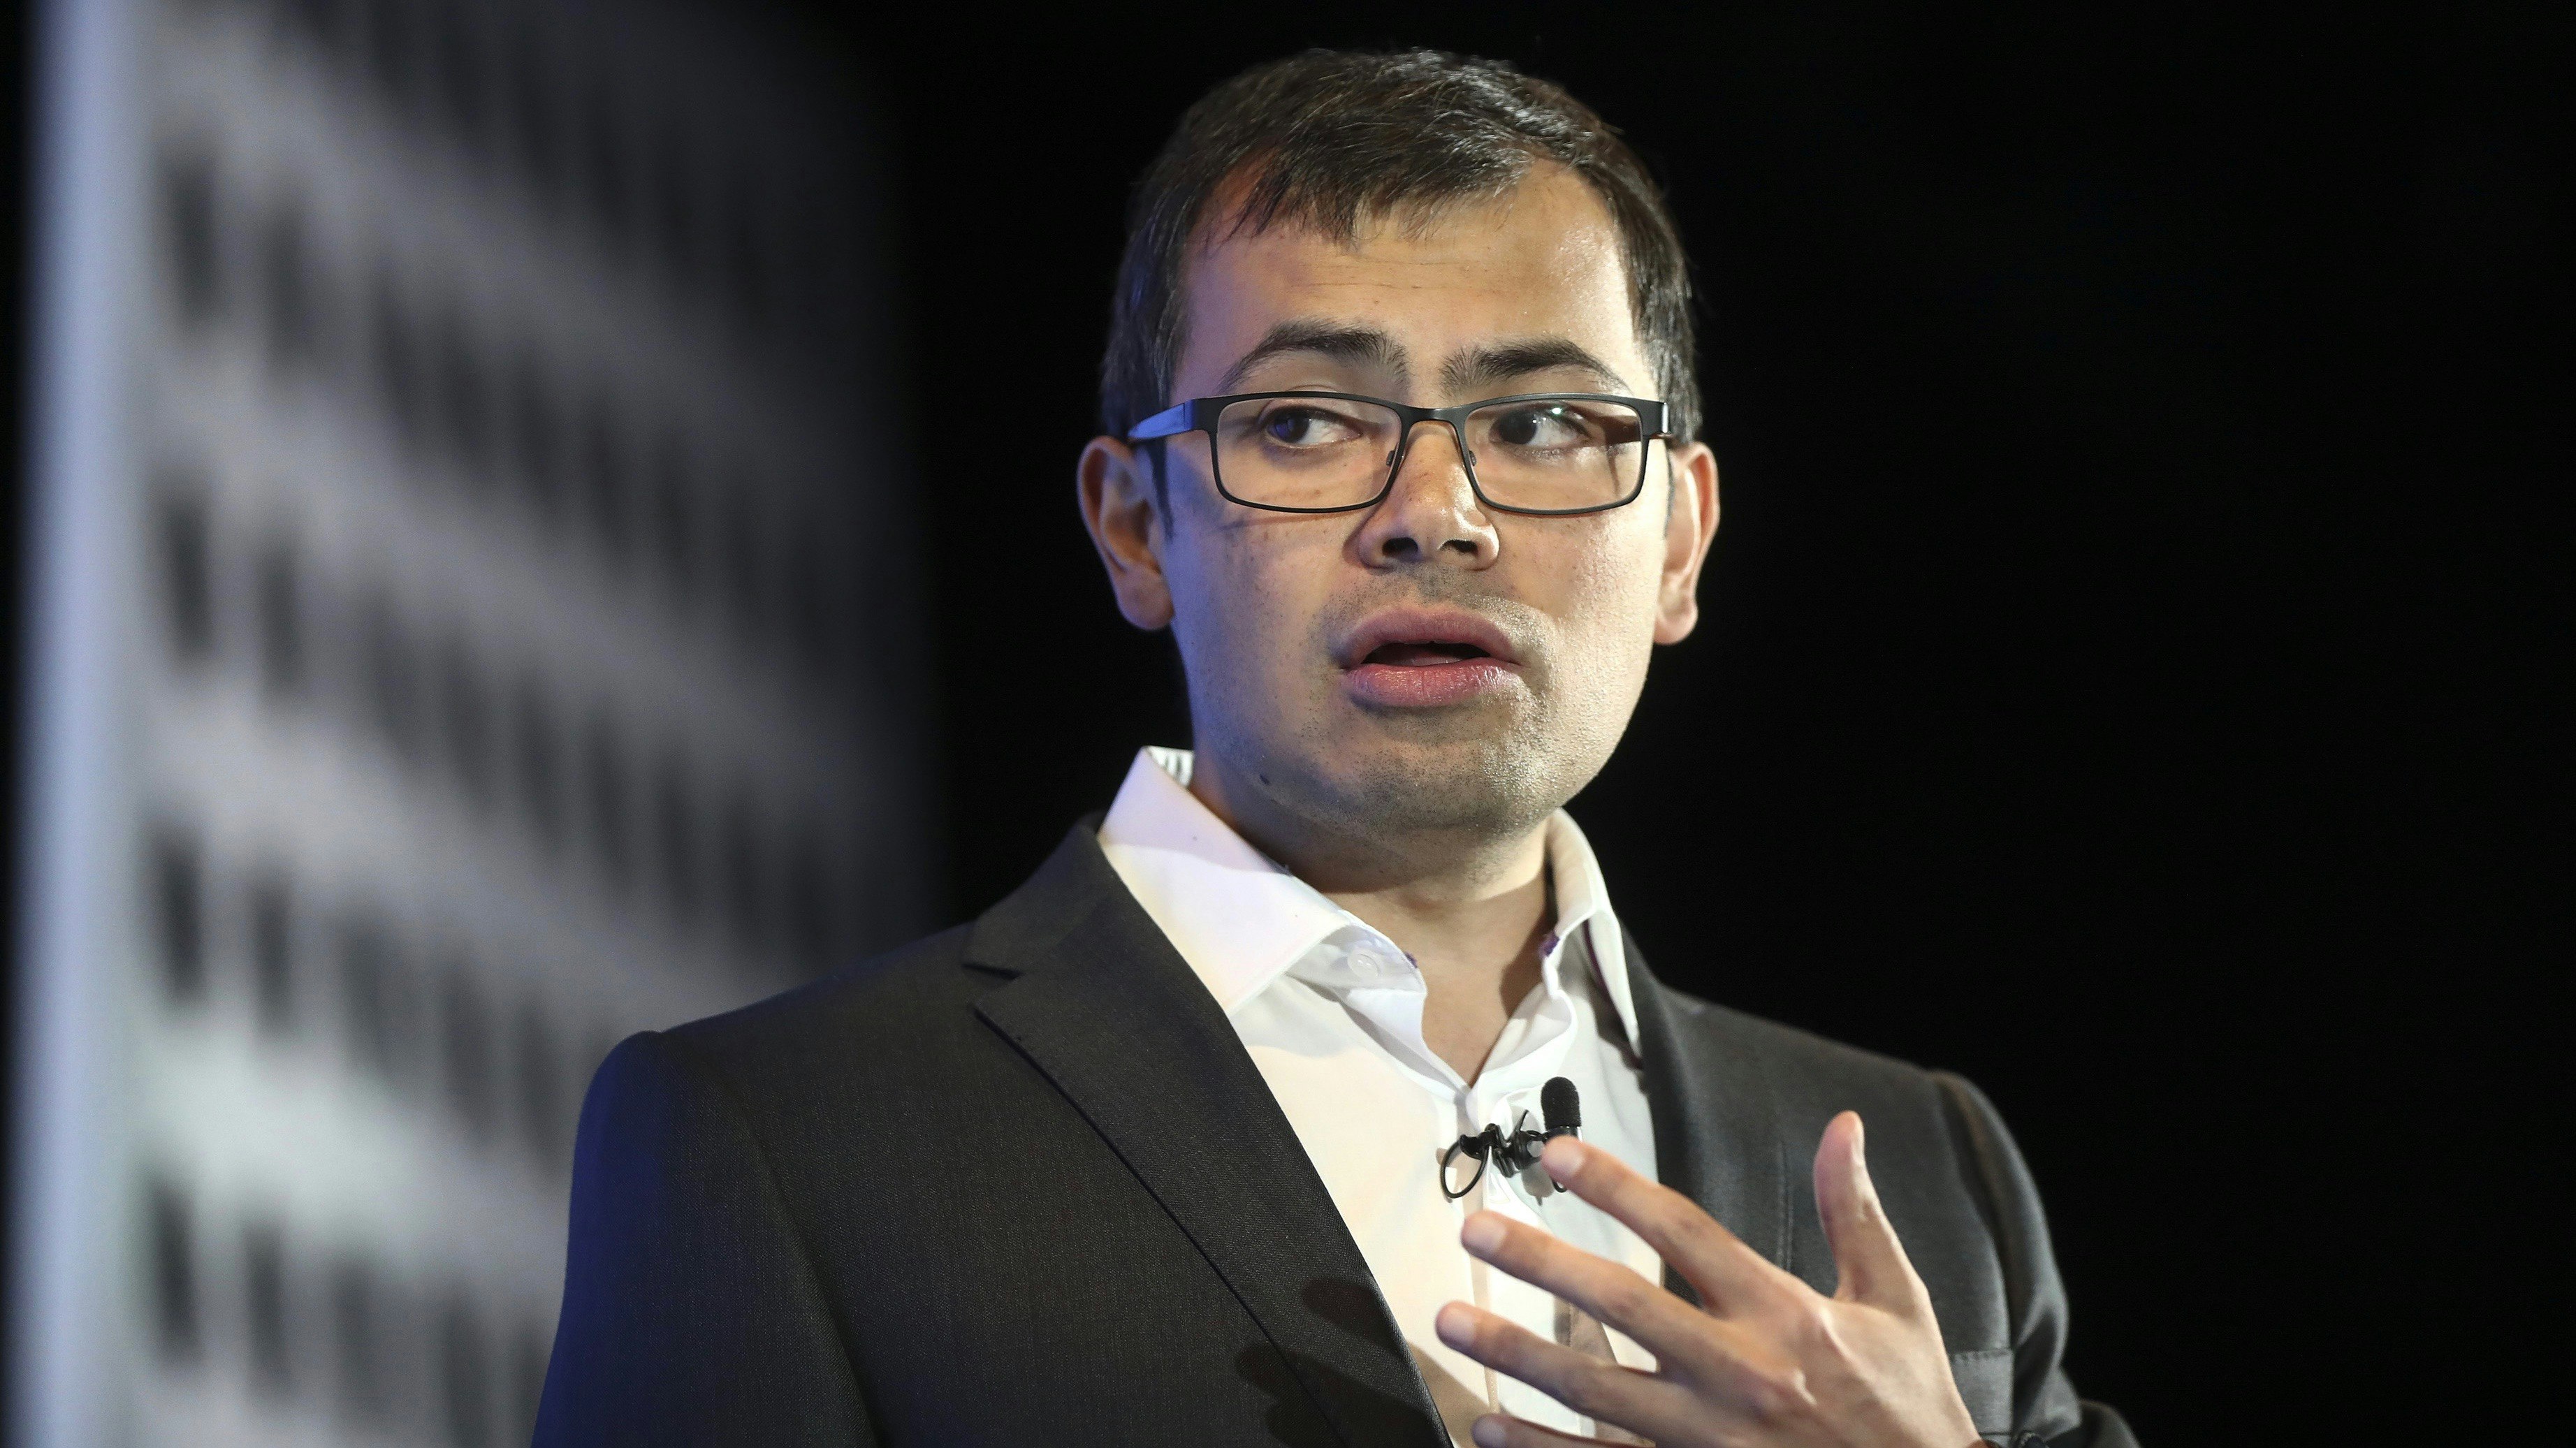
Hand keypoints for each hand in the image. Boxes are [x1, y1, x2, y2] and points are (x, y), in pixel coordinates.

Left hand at [1433, 1112, 1982, 1447]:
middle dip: (1542, 1264)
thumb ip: (1855, 1214)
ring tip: (1451, 1323)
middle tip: (1477, 1231)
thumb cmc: (1909, 1406)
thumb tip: (1842, 1127)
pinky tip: (1490, 1428)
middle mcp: (1739, 1371)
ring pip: (1594, 1389)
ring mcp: (1709, 1437)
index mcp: (1783, 1313)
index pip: (1684, 1231)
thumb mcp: (1896, 1302)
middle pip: (1621, 1304)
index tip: (1560, 1155)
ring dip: (1516, 1355)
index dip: (1617, 1189)